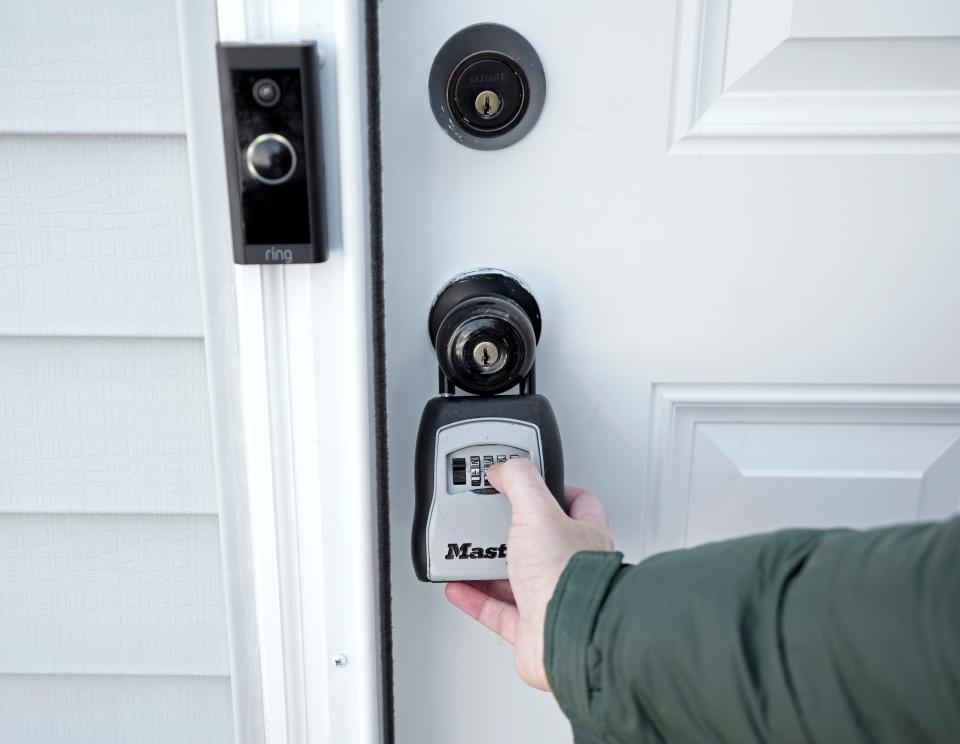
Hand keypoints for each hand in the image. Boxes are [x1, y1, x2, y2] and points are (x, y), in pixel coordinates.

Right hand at [444, 458, 613, 690]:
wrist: (569, 638)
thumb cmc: (568, 578)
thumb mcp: (538, 511)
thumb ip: (520, 481)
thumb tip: (504, 468)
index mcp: (584, 533)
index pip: (575, 501)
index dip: (550, 487)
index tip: (523, 481)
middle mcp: (571, 566)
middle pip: (539, 540)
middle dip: (511, 531)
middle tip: (488, 519)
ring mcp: (552, 598)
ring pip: (516, 577)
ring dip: (489, 567)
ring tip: (468, 552)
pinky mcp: (532, 628)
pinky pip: (498, 611)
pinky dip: (476, 598)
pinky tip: (461, 587)